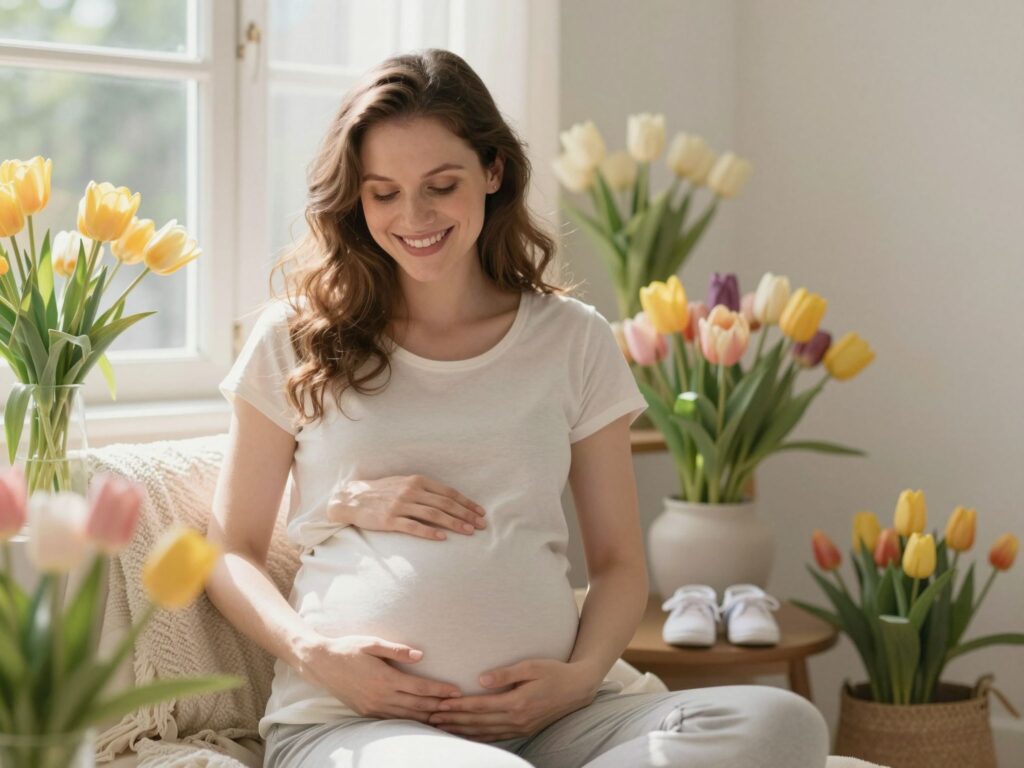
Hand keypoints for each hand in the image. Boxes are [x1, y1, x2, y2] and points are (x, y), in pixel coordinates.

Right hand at [298, 633, 463, 721]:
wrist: (321, 664)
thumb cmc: (348, 649)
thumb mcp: (372, 643)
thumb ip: (397, 650)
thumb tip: (421, 655)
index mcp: (385, 678)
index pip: (420, 688)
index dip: (440, 690)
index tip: (456, 691)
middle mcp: (381, 697)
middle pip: (417, 706)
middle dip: (439, 706)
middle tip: (458, 706)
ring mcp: (373, 707)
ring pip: (407, 717)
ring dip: (427, 717)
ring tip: (445, 717)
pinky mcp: (367, 713)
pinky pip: (393, 720)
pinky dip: (410, 722)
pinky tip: (420, 721)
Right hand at [326, 474, 486, 539]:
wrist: (352, 498)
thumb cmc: (382, 492)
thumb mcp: (405, 484)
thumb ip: (425, 491)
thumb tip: (449, 502)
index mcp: (417, 481)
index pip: (448, 493)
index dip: (466, 503)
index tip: (480, 512)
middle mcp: (411, 491)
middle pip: (445, 504)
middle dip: (466, 515)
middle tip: (481, 525)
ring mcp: (400, 505)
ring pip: (433, 515)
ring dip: (454, 523)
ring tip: (468, 532)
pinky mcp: (389, 520)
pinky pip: (413, 526)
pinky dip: (430, 532)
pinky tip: (443, 538)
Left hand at [425, 659, 601, 740]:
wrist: (578, 688)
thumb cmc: (554, 671)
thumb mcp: (531, 666)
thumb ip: (505, 674)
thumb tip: (480, 680)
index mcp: (517, 703)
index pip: (479, 707)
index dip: (458, 707)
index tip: (438, 704)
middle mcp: (517, 719)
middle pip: (478, 723)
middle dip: (453, 721)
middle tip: (431, 719)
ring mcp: (520, 727)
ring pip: (484, 733)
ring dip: (462, 731)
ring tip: (442, 729)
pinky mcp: (524, 729)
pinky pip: (496, 737)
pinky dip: (478, 738)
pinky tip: (466, 736)